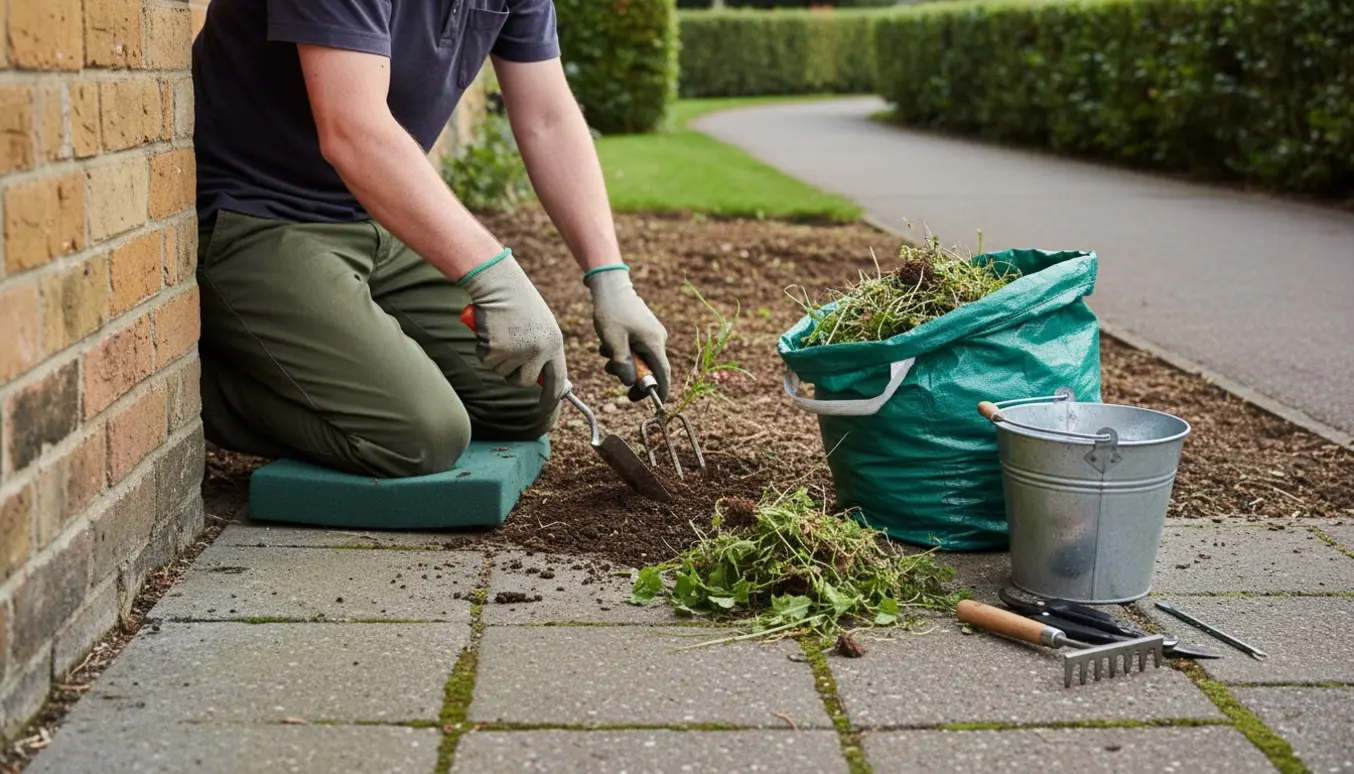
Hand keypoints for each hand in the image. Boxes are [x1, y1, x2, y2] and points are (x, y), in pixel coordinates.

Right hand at [458, 250, 567, 400]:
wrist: (499, 283)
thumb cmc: (519, 301)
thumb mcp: (540, 326)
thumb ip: (543, 349)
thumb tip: (539, 378)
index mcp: (554, 343)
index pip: (557, 378)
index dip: (552, 396)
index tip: (547, 407)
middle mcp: (538, 351)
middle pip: (525, 381)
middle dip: (515, 374)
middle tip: (508, 352)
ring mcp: (517, 352)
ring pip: (503, 371)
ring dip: (498, 357)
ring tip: (501, 331)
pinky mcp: (495, 350)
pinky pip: (487, 361)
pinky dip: (484, 349)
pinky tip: (489, 329)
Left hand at [585, 266, 671, 400]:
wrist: (610, 285)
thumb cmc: (611, 311)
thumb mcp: (612, 341)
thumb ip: (622, 364)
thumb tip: (630, 383)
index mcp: (654, 343)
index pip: (664, 375)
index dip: (659, 392)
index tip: (651, 405)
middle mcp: (658, 339)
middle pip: (650, 368)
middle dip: (631, 374)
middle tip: (611, 370)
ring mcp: (652, 334)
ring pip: (640, 359)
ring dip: (622, 361)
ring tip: (604, 351)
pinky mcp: (644, 330)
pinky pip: (636, 349)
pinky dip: (622, 351)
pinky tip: (607, 343)